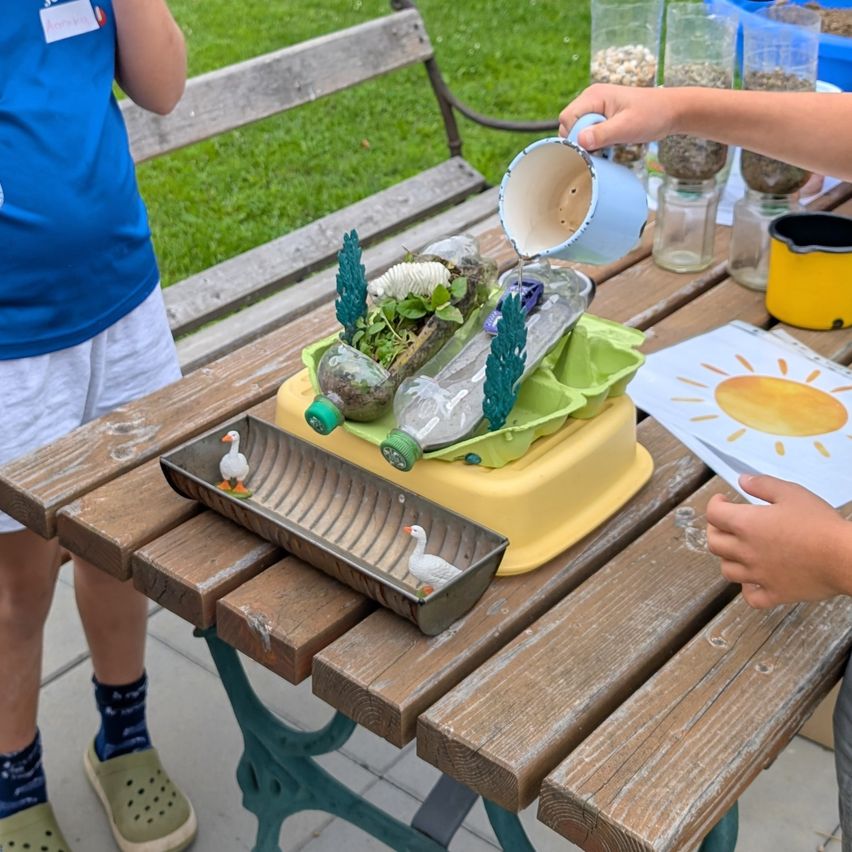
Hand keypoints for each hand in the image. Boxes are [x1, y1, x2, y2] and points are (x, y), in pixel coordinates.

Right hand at [558, 83, 679, 150]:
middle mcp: (591, 99)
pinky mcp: (602, 116)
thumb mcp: (627, 127)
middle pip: (570, 125)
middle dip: (581, 140)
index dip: (574, 135)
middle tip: (602, 146)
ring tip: (608, 144)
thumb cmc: (653, 115)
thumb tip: (579, 141)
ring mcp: (596, 107)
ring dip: (589, 142)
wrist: (672, 111)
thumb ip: (602, 133)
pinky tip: (609, 144)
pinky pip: (589, 131)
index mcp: (594, 96)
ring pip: (579, 130)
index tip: (592, 145)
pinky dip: (596, 141)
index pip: (567, 118)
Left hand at [706, 474, 851, 608]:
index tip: (723, 500)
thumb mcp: (791, 493)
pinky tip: (754, 580)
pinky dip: (748, 589)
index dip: (715, 503)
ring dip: (728, 558)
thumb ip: (762, 485)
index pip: (713, 514)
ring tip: (739, 549)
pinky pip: (751, 597)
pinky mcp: (775, 593)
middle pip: (714, 543)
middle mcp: (746, 551)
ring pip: (727, 570)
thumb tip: (742, 480)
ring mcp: (758, 575)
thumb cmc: (820, 524)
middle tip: (726, 523)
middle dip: (715, 529)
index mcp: (746, 524)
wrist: (844, 556)